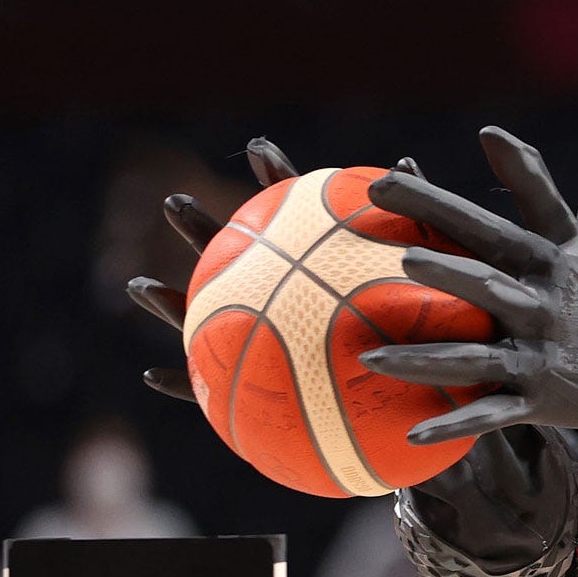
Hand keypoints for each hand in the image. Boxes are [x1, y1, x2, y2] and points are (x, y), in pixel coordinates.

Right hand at [128, 140, 427, 399]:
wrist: (430, 429)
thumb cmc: (437, 358)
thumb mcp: (441, 297)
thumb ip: (424, 236)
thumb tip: (413, 169)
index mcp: (321, 273)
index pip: (299, 219)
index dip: (278, 182)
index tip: (261, 148)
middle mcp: (284, 304)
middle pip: (235, 261)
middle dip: (203, 231)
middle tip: (176, 202)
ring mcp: (264, 350)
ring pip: (205, 323)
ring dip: (168, 304)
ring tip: (137, 285)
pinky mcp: (256, 404)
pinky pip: (210, 396)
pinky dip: (181, 386)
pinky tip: (153, 377)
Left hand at [362, 127, 577, 443]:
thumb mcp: (570, 235)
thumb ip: (531, 184)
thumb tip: (489, 131)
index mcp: (541, 263)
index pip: (482, 227)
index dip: (433, 206)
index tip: (378, 187)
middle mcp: (539, 307)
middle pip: (487, 287)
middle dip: (447, 275)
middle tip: (400, 262)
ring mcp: (539, 357)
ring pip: (477, 358)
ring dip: (425, 360)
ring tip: (371, 359)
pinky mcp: (538, 401)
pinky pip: (491, 415)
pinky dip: (454, 426)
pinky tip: (411, 435)